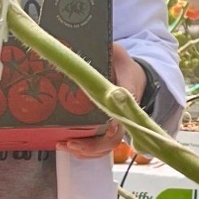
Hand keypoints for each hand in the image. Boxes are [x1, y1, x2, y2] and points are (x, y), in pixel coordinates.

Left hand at [64, 42, 144, 158]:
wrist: (134, 76)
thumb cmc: (123, 66)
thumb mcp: (117, 54)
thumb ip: (108, 51)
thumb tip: (86, 47)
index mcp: (128, 92)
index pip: (124, 109)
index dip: (114, 121)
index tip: (104, 127)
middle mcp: (125, 113)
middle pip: (114, 138)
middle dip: (93, 144)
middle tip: (70, 141)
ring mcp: (118, 125)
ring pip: (107, 146)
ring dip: (86, 151)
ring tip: (64, 146)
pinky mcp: (108, 130)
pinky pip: (100, 147)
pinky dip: (85, 151)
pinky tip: (68, 147)